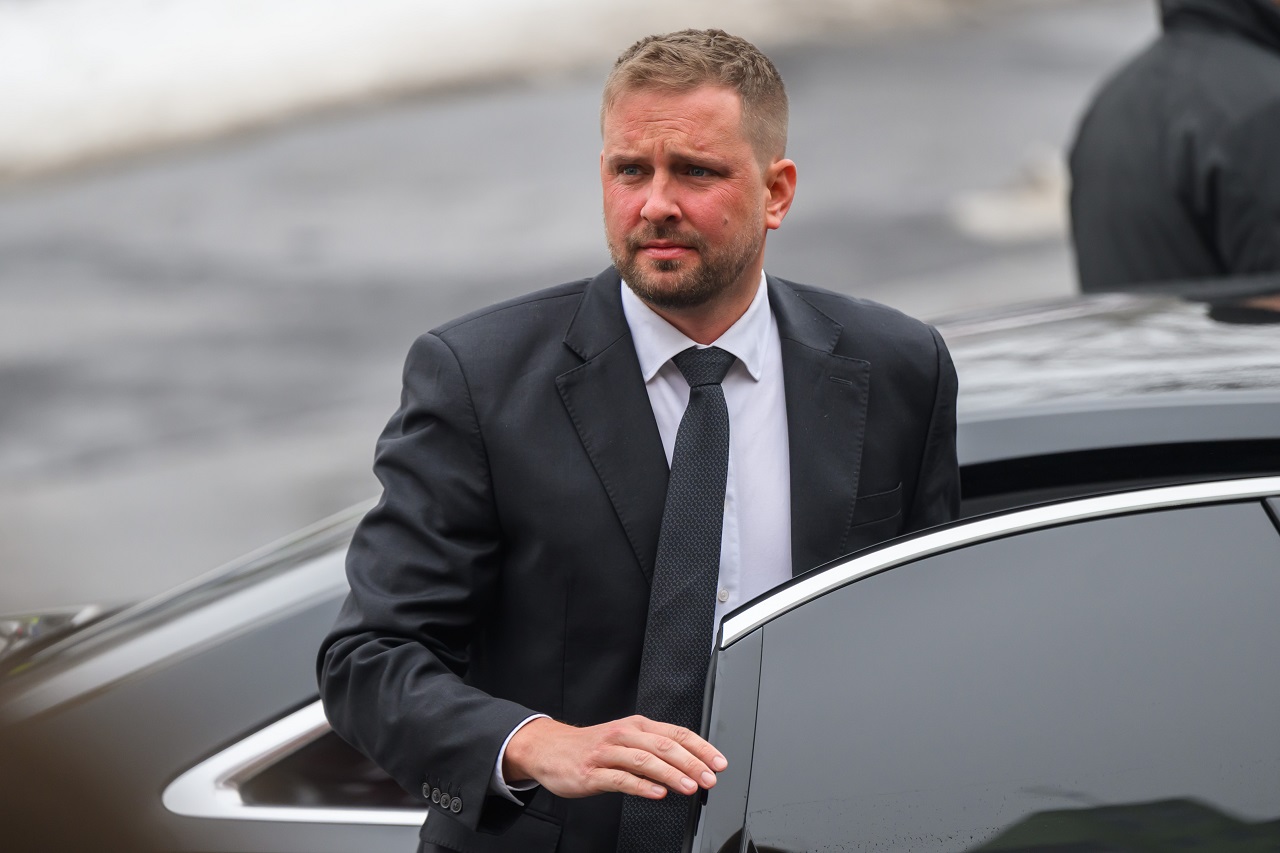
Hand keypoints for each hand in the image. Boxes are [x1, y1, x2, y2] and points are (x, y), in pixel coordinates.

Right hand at [502, 715, 726, 799]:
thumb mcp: (626, 740)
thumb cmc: (592, 747)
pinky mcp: (592, 772)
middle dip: (691, 763)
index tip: (719, 763)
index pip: (675, 733)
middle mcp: (624, 735)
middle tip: (709, 779)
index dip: (701, 748)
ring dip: (671, 774)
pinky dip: (641, 786)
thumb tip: (690, 765)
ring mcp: (607, 753)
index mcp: (637, 726)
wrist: (550, 748)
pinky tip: (657, 793)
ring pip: (644, 760)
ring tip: (689, 787)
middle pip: (663, 746)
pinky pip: (620, 778)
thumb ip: (653, 750)